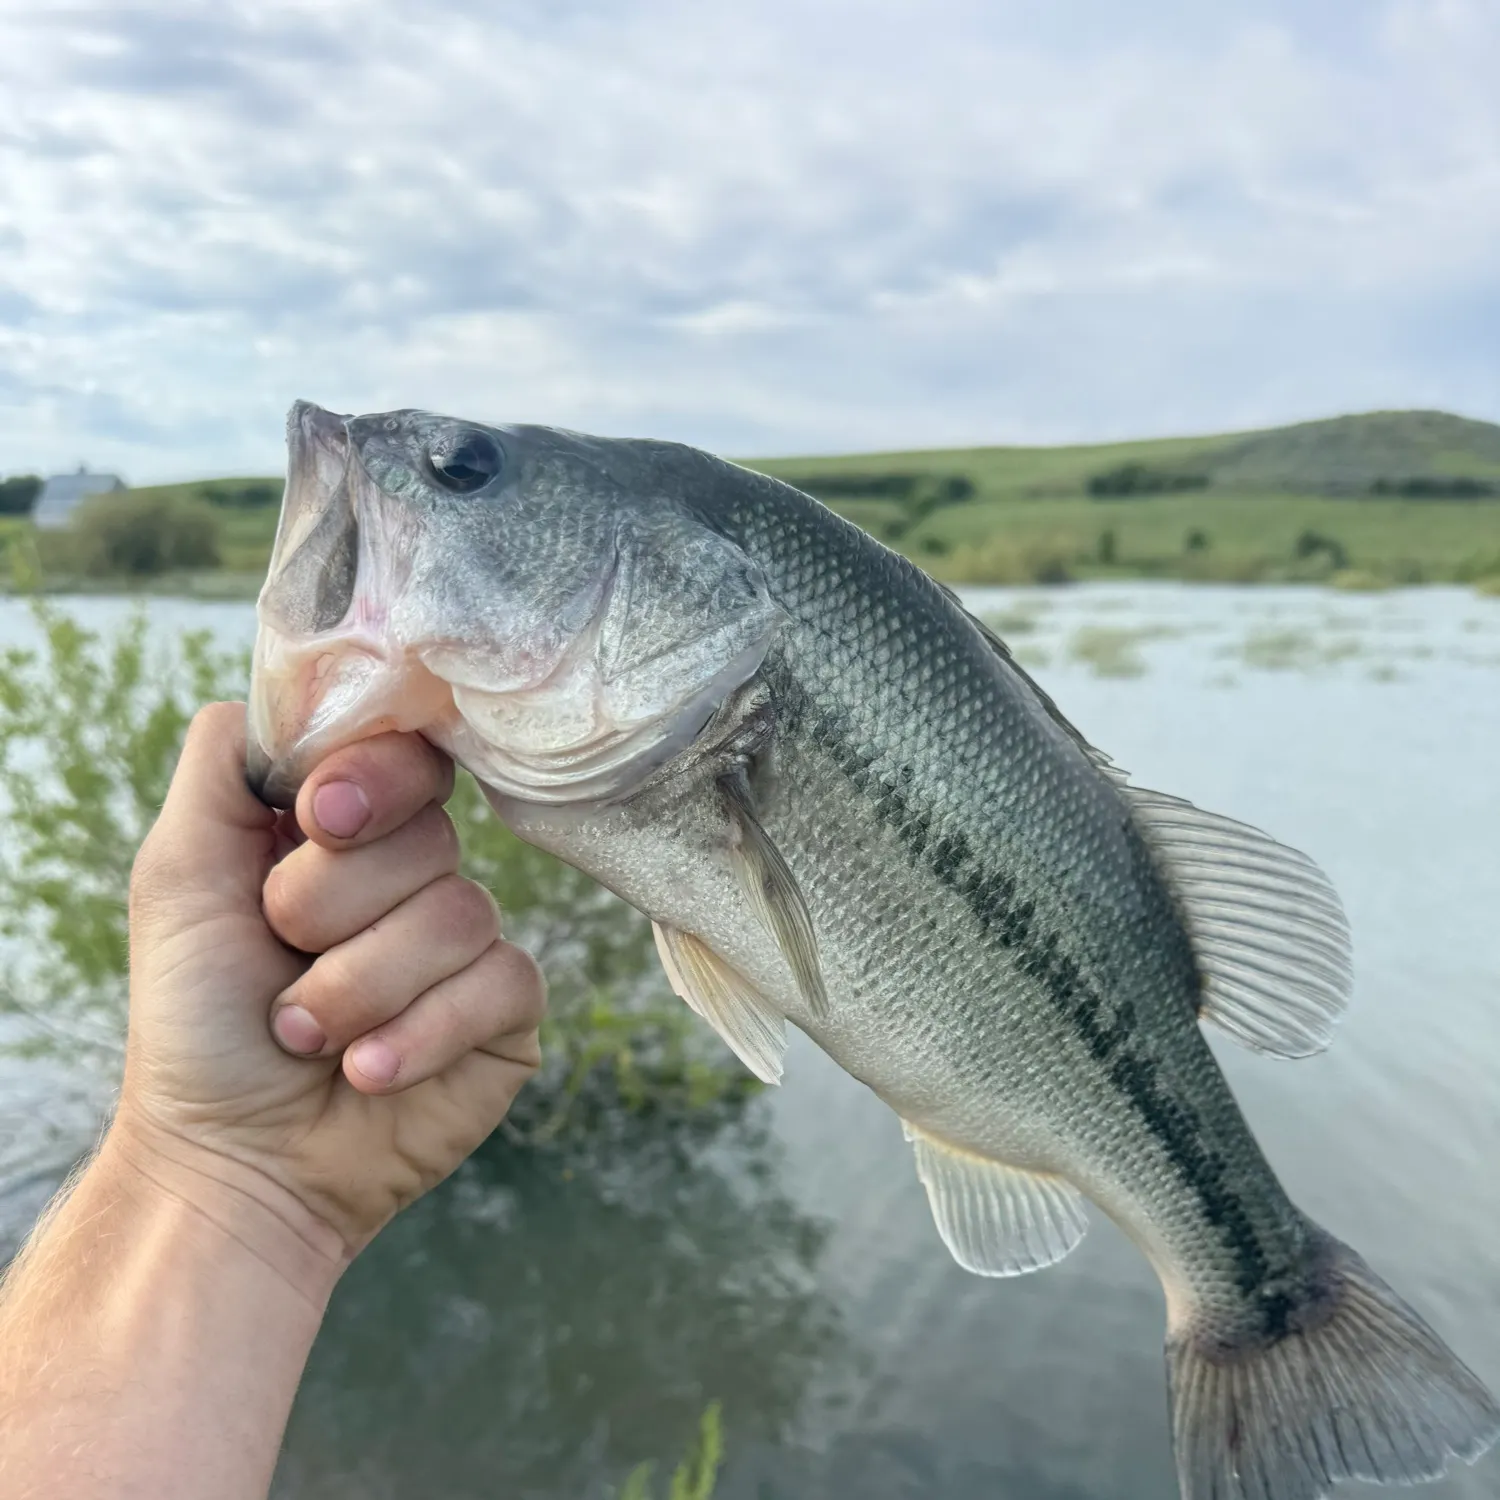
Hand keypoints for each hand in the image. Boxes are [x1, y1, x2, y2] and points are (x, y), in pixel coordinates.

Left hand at [110, 702, 545, 1282]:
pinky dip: (415, 1033)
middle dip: (329, 908)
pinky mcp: (505, 1014)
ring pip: (458, 914)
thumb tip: (284, 693)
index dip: (373, 779)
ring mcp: (468, 946)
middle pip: (428, 836)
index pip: (407, 757)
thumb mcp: (181, 875)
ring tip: (304, 1037)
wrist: (233, 1160)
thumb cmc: (198, 1020)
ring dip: (356, 988)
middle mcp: (417, 879)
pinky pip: (498, 983)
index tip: (317, 819)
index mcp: (351, 836)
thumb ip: (225, 768)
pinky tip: (367, 1072)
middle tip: (278, 960)